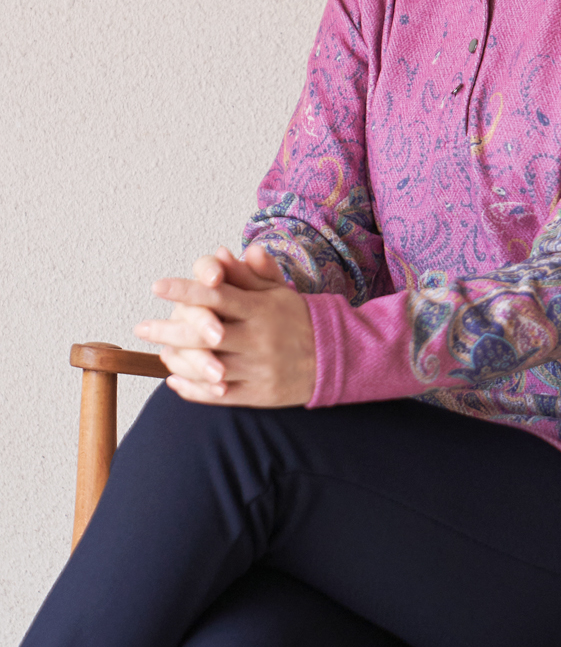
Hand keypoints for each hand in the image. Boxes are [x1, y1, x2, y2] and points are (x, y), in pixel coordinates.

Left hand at [134, 244, 316, 407]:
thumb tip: (220, 251)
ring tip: (159, 353)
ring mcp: (257, 369)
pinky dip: (192, 389)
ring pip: (207, 367)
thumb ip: (247, 274)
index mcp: (261, 310)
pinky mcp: (258, 395)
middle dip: (168, 330)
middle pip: (205, 335)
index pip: (218, 296)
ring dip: (178, 362)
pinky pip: (218, 395)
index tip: (158, 285)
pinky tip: (174, 381)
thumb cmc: (297, 319)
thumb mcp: (277, 292)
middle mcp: (258, 339)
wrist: (334, 358)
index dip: (185, 290)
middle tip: (141, 327)